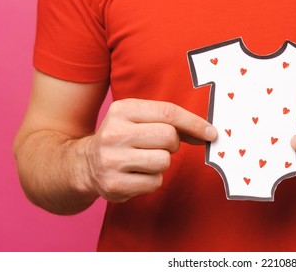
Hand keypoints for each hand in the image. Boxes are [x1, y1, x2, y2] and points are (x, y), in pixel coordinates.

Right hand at [83, 99, 216, 202]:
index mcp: (122, 110)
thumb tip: (207, 133)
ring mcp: (112, 160)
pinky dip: (152, 180)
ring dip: (162, 163)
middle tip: (159, 146)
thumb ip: (169, 120)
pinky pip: (155, 182)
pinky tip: (137, 174)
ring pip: (164, 161)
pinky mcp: (115, 185)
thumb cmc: (121, 138)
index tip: (211, 133)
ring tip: (144, 161)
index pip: (168, 113)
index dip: (195, 123)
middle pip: (169, 137)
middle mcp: (114, 133)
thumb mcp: (137, 118)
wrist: (84, 164)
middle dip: (173, 144)